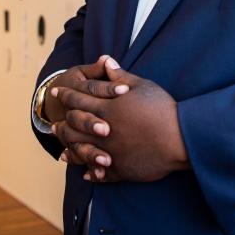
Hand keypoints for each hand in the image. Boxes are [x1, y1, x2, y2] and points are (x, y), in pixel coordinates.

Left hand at [53, 57, 189, 182]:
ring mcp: (111, 152)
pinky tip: (86, 172)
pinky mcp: (121, 169)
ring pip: (82, 150)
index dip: (66, 94)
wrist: (180, 138)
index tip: (56, 91)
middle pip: (75, 126)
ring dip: (70, 149)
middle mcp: (104, 131)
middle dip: (62, 123)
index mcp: (108, 108)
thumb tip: (105, 61)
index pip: (80, 99)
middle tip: (53, 122)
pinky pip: (101, 173)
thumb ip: (120, 76)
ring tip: (63, 148)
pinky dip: (92, 172)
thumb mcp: (143, 86)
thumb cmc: (163, 109)